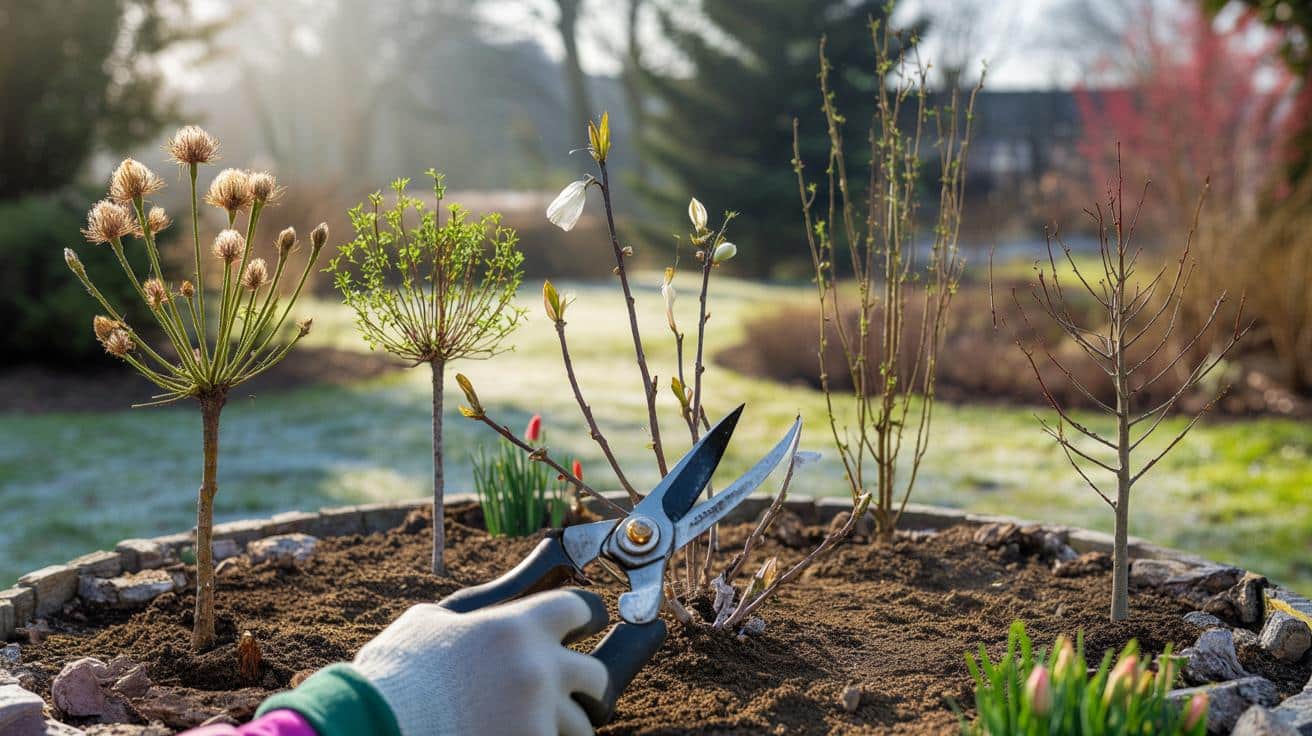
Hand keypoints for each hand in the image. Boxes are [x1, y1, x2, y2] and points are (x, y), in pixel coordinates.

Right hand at [352, 589, 610, 735]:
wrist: (374, 725)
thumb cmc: (395, 675)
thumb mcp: (429, 623)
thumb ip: (470, 617)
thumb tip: (475, 620)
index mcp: (518, 627)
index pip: (582, 608)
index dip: (584, 617)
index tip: (584, 626)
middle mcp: (539, 669)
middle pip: (595, 676)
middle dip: (582, 687)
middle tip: (565, 694)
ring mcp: (538, 716)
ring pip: (582, 725)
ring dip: (560, 725)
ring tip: (529, 723)